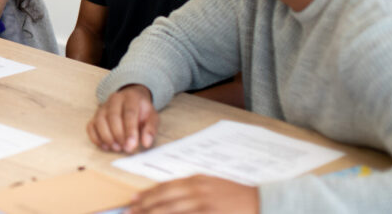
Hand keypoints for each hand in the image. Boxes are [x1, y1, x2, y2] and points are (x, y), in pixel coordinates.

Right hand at [87, 84, 157, 152]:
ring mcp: (103, 107)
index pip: (129, 113)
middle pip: (113, 117)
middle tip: (125, 148)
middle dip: (118, 135)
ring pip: (100, 121)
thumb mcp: (152, 117)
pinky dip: (95, 138)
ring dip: (107, 137)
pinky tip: (105, 146)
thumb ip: (150, 129)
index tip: (132, 145)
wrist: (131, 99)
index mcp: (131, 97)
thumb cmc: (141, 111)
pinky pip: (90, 126)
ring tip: (116, 148)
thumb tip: (146, 143)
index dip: (130, 130)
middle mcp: (114, 99)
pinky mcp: (95, 115)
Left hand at [127, 175, 258, 213]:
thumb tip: (168, 194)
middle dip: (145, 208)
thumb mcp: (210, 184)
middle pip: (165, 201)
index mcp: (197, 181)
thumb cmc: (234, 194)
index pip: (166, 187)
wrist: (262, 201)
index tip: (134, 200)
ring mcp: (205, 206)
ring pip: (172, 212)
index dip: (148, 195)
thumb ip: (190, 189)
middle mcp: (198, 192)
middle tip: (130, 213)